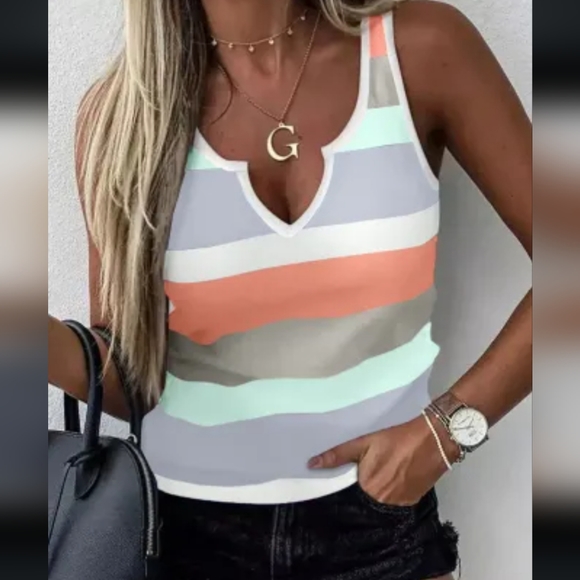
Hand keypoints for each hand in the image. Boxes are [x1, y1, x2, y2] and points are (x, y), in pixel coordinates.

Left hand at [308, 415, 459, 505]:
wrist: (433, 440)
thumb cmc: (396, 439)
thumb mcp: (363, 443)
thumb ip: (338, 455)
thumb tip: (311, 464)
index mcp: (367, 488)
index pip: (347, 500)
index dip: (341, 495)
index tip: (333, 492)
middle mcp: (382, 502)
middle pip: (363, 503)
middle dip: (357, 496)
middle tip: (358, 480)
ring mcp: (398, 505)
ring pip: (378, 505)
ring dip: (373, 497)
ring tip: (375, 481)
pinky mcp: (411, 503)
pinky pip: (393, 505)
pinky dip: (389, 496)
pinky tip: (389, 483)